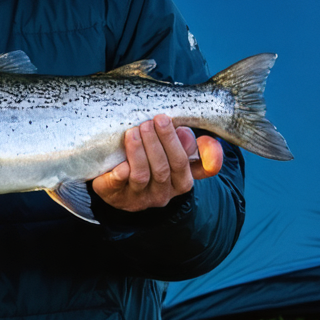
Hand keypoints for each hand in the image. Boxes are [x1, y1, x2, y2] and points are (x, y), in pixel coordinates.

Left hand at [92, 114, 223, 211]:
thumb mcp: (167, 149)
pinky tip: (120, 162)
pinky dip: (121, 172)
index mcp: (183, 180)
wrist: (114, 184)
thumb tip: (184, 132)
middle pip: (168, 167)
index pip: (202, 168)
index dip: (206, 153)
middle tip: (151, 122)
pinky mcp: (118, 196)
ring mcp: (141, 197)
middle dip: (161, 141)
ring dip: (138, 150)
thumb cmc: (146, 160)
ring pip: (142, 174)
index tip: (188, 131)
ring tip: (133, 132)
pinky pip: (119, 184)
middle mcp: (165, 192)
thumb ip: (180, 140)